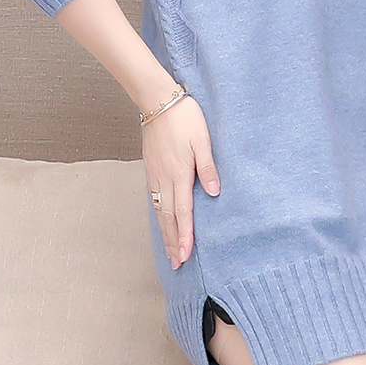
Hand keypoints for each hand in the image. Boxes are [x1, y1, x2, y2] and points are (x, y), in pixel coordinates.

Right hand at [142, 94, 220, 269]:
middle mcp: (164, 178)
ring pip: (159, 210)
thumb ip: (207, 167)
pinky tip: (161, 221)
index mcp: (179, 173)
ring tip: (169, 250)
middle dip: (173, 242)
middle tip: (177, 263)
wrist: (158, 101)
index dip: (185, 235)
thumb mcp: (202, 140)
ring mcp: (155, 174)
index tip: (186, 255)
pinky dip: (157, 215)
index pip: (183, 212)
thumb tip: (214, 193)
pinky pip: (153, 198)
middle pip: (168, 217)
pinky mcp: (151, 168)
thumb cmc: (184, 118)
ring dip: (165, 232)